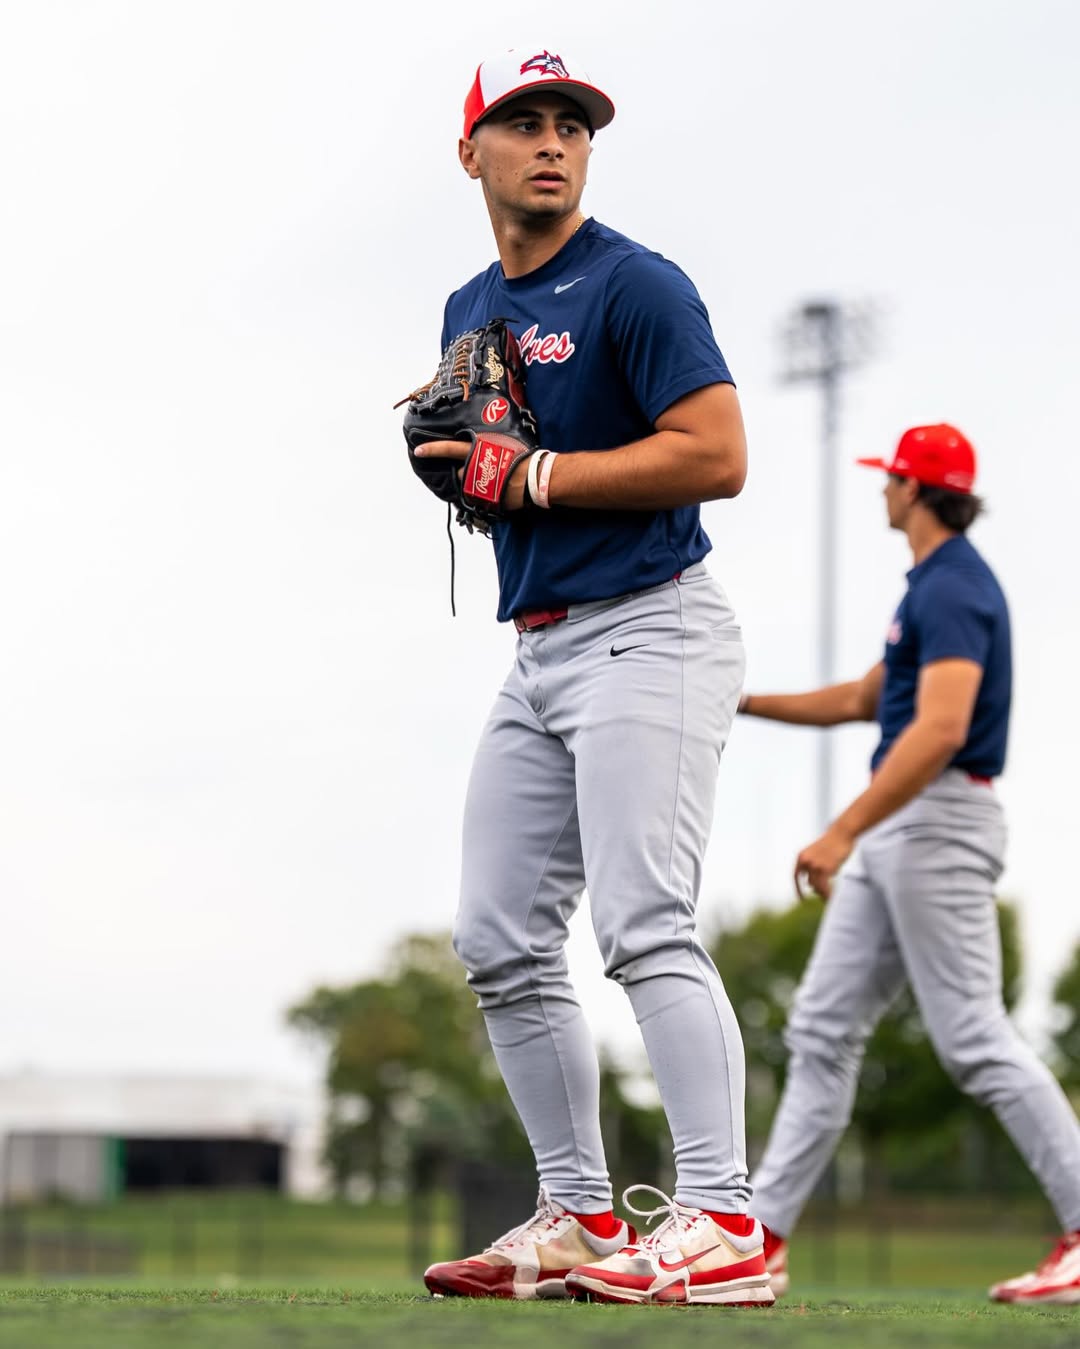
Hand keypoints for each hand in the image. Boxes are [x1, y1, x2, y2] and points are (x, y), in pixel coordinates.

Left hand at [412, 439, 530, 511]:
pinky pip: (480, 500)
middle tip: (489, 471)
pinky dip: (487, 497)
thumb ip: (485, 447)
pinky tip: (502, 491)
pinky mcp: (485, 500)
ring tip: (499, 481)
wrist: (535, 477)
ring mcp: (478, 485)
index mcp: (477, 450)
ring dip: (479, 486)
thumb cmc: (522, 458)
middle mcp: (474, 467)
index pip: (450, 449)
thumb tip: (478, 449)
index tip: (418, 451)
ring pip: (470, 487)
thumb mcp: (501, 444)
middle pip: (460, 473)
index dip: (433, 449)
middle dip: (469, 473)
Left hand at [794, 823, 854, 901]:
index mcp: (802, 857)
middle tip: (824, 894)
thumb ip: (814, 868)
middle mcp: (805, 861)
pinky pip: (824, 887)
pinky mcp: (825, 869)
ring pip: (816, 886)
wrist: (841, 833)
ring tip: (829, 897)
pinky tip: (831, 898)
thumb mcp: (818, 855)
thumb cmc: (833, 844)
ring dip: (823, 893)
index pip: (796, 876)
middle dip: (817, 889)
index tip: (801, 899)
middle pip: (809, 883)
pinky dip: (827, 894)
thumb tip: (812, 887)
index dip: (798, 888)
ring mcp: (814, 865)